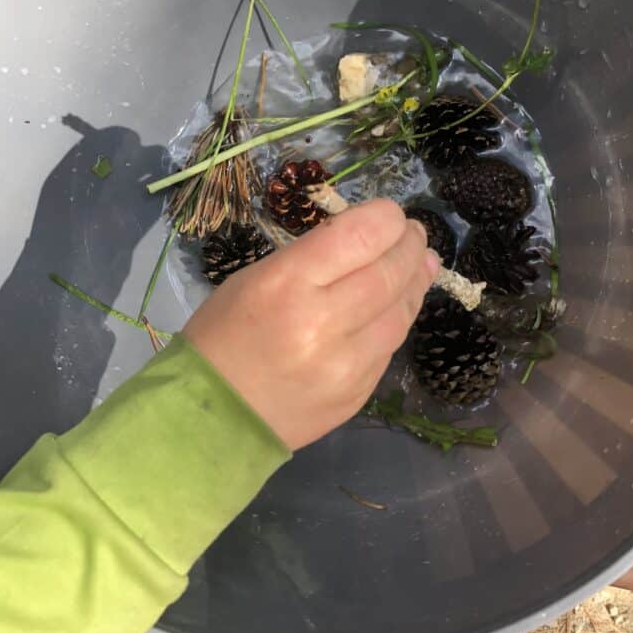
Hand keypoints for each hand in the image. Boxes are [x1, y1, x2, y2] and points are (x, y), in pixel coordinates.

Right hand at [183, 200, 439, 449]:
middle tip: (415, 234)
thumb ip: (314, 258)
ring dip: (415, 282)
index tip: (392, 214)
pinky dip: (398, 319)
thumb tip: (374, 239)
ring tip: (420, 263)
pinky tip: (398, 305)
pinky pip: (390, 347)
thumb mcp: (255, 278)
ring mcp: (345, 365)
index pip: (360, 236)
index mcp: (287, 283)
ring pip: (401, 312)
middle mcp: (322, 323)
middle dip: (410, 246)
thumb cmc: (223, 336)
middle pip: (389, 272)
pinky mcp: (358, 394)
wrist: (213, 418)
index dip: (387, 218)